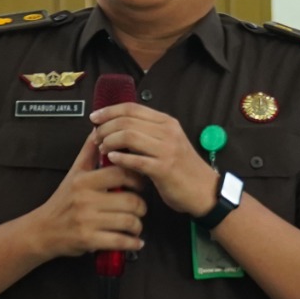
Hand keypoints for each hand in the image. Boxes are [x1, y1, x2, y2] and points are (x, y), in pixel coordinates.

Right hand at [30, 130, 148, 260]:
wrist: (43, 230)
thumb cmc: (63, 200)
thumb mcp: (74, 173)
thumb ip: (89, 152)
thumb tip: (98, 128)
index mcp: (85, 180)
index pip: (121, 174)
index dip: (137, 178)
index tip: (140, 184)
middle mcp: (85, 199)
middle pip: (130, 200)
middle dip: (141, 206)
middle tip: (140, 208)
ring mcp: (87, 221)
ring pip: (129, 221)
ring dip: (138, 226)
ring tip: (135, 225)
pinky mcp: (89, 240)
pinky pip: (120, 241)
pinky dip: (132, 243)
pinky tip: (134, 241)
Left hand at [90, 102, 218, 217]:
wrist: (205, 190)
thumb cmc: (182, 168)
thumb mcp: (168, 143)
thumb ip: (148, 133)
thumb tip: (117, 127)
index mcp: (166, 122)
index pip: (132, 108)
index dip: (109, 110)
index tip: (94, 117)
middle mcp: (168, 131)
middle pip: (127, 120)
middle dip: (105, 127)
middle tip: (96, 137)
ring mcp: (167, 149)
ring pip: (129, 136)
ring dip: (110, 141)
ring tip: (102, 149)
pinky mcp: (164, 168)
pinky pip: (136, 159)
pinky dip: (120, 158)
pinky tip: (111, 159)